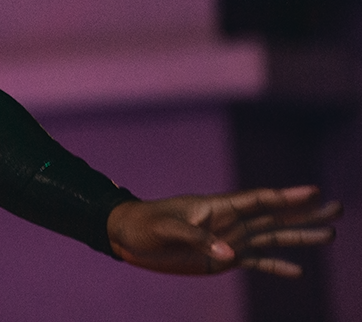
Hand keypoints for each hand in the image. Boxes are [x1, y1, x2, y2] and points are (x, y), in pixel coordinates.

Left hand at [106, 185, 341, 276]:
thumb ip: (198, 239)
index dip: (285, 196)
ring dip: (299, 237)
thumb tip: (231, 255)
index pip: (258, 200)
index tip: (313, 191)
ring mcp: (228, 239)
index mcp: (216, 207)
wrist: (127, 237)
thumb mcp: (165, 229)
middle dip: (305, 213)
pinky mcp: (222, 259)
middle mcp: (229, 221)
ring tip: (329, 235)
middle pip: (274, 216)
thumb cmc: (143, 225)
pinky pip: (256, 261)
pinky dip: (276, 266)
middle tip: (337, 209)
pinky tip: (298, 272)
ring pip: (272, 237)